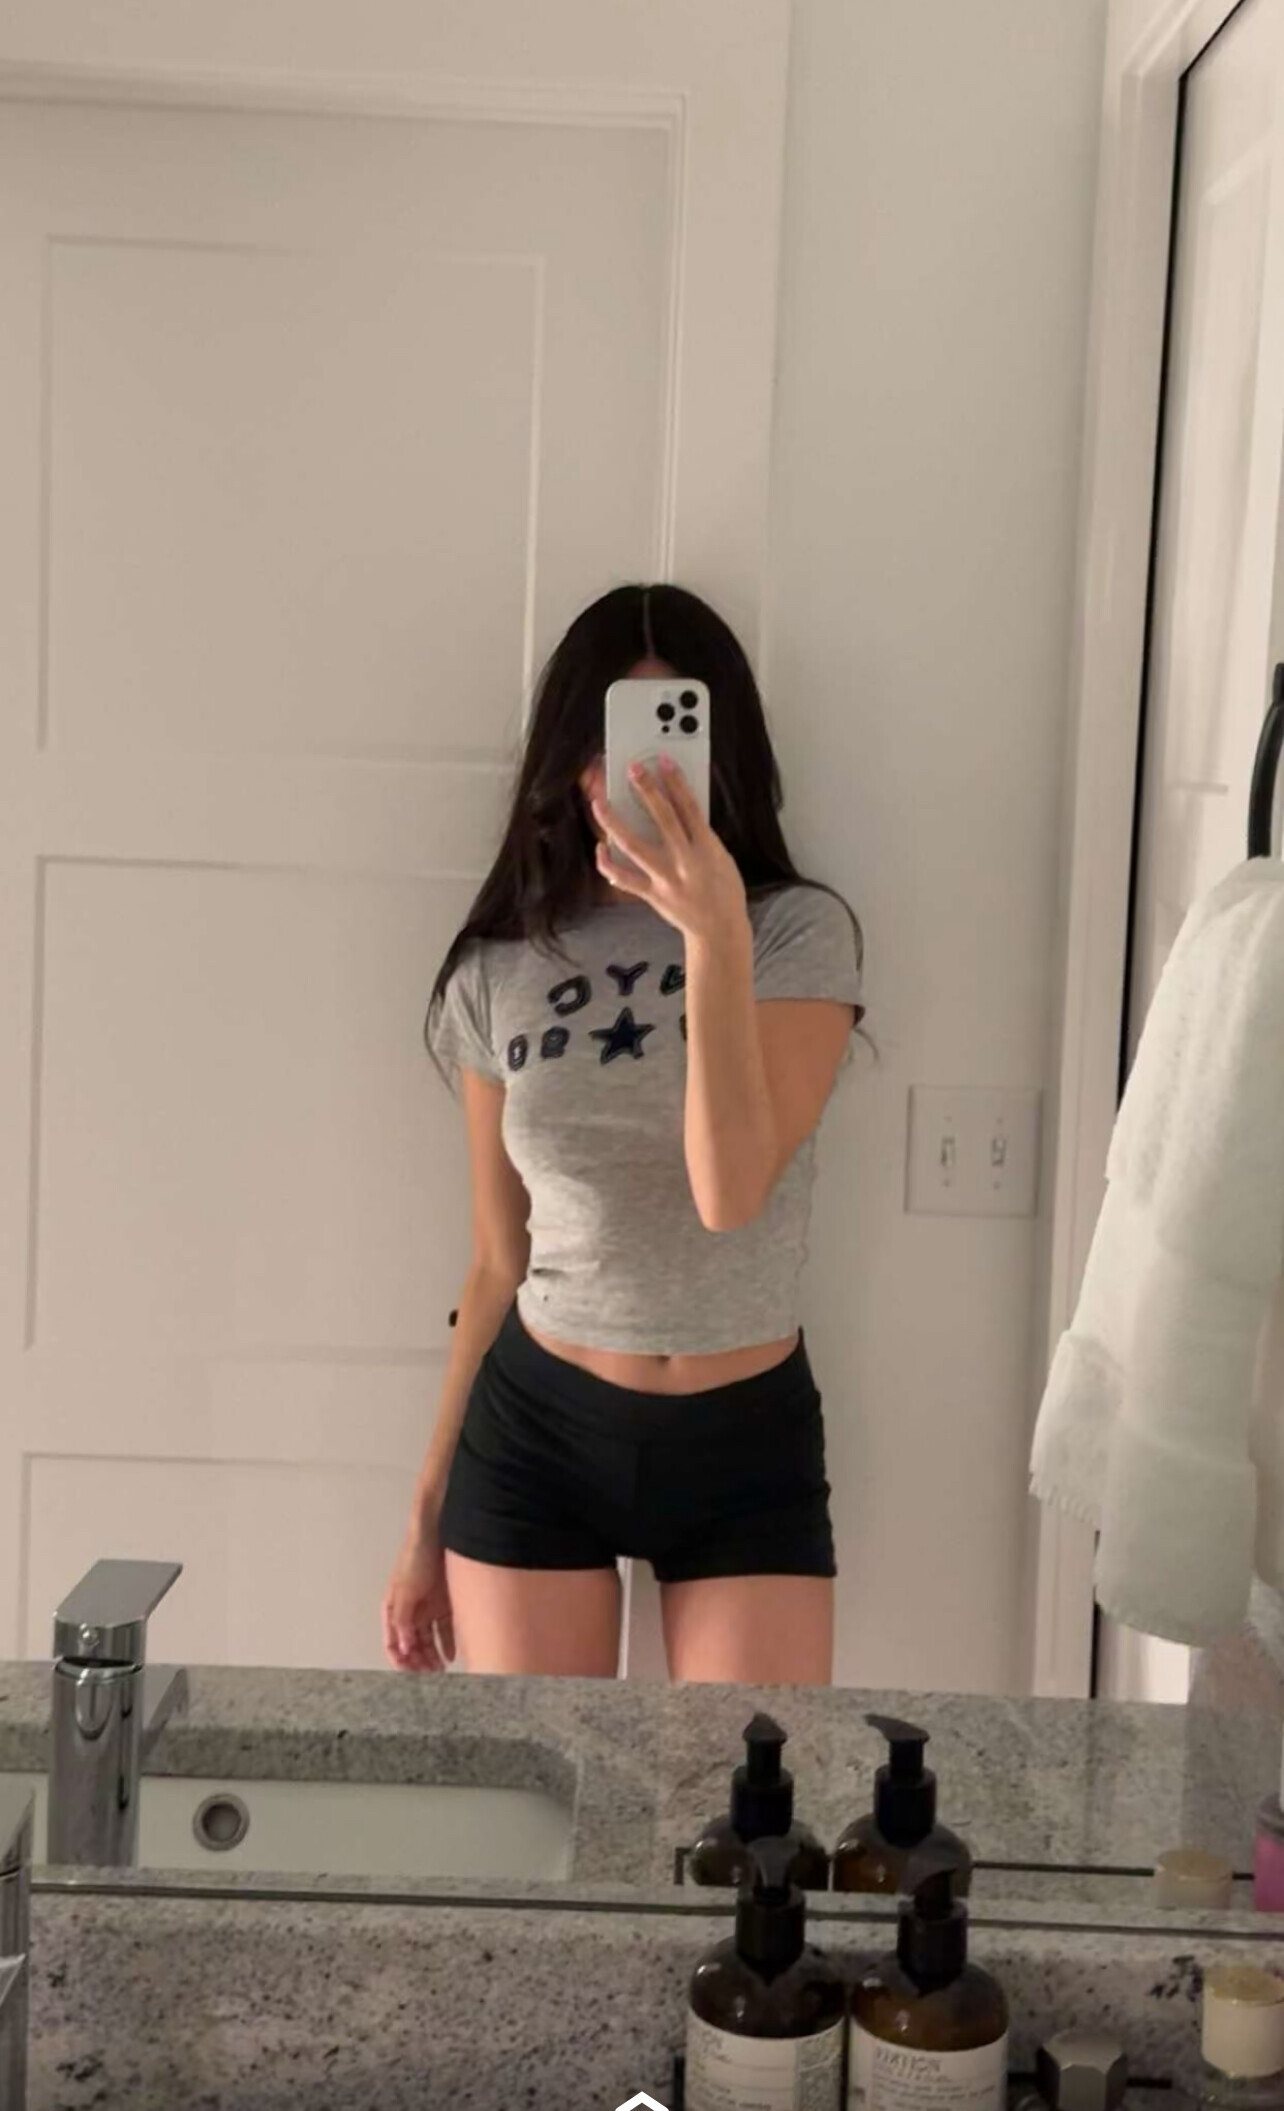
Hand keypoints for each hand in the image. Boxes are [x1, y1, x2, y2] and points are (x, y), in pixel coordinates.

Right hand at [382, 1524, 455, 1672]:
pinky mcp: (444, 1602)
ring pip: (428, 1640)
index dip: (400, 1661)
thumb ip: (403, 1619)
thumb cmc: (416, 1557)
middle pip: (411, 1645)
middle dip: (419, 1663)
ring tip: (441, 1670)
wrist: (440, 1530)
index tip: (412, 1674)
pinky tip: (452, 1655)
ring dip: (433, 1656)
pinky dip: (447, 1643)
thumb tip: (404, 1647)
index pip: (392, 1643)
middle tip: (431, 1677)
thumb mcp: (406, 1589)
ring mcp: (427, 1607)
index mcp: (393, 1609)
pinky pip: (444, 1628)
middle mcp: (408, 1611)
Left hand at [591, 756, 748, 947]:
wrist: (720, 931)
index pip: (689, 807)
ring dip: (614, 823)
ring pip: (634, 845)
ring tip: (599, 804)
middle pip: (663, 818)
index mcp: (707, 848)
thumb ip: (701, 836)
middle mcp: (685, 861)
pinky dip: (608, 863)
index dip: (676, 781)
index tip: (664, 761)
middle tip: (632, 769)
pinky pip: (624, 877)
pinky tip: (600, 847)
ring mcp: (666, 878)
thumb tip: (680, 810)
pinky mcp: (652, 893)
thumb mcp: (721, 857)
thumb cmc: (724, 891)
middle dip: (647, 791)